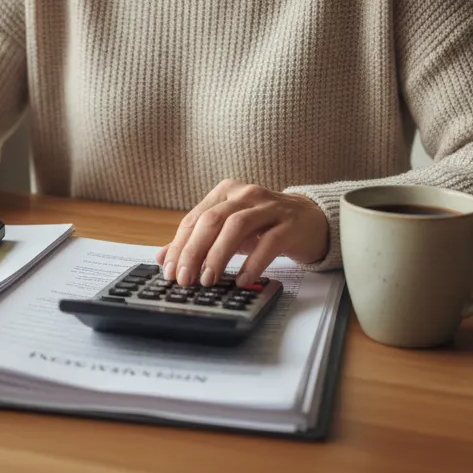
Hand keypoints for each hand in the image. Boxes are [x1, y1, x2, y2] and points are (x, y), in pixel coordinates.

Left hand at [156, 179, 329, 286]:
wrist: (310, 221)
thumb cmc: (264, 226)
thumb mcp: (228, 231)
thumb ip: (197, 241)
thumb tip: (162, 257)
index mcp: (225, 192)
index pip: (195, 218)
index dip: (179, 245)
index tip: (169, 270)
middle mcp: (245, 194)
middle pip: (212, 220)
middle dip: (194, 251)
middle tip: (185, 279)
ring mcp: (269, 207)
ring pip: (237, 226)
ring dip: (218, 255)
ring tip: (209, 279)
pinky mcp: (289, 224)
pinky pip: (269, 242)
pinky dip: (253, 262)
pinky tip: (242, 280)